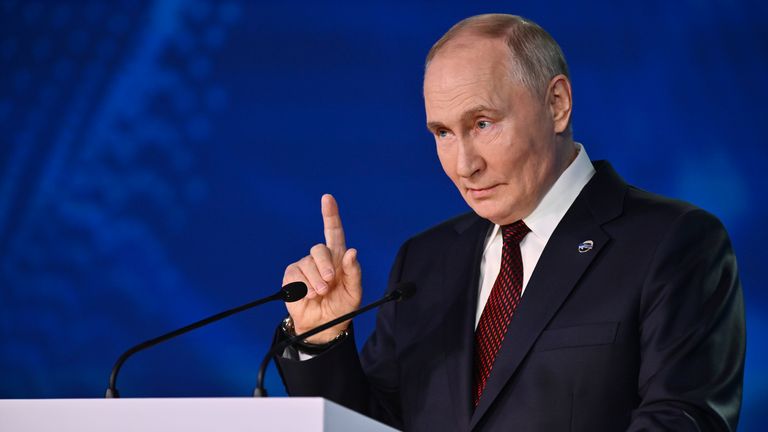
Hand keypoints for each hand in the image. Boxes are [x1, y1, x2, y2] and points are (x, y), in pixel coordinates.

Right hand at [283, 194, 361, 342]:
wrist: (324, 327)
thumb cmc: (341, 307)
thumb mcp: (354, 292)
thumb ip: (354, 272)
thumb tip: (352, 251)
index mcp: (338, 258)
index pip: (334, 232)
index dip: (330, 214)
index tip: (327, 198)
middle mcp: (321, 259)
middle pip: (320, 249)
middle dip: (326, 265)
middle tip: (329, 282)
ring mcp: (305, 266)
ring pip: (308, 263)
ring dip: (315, 280)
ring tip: (320, 293)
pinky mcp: (292, 276)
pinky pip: (296, 274)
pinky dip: (303, 287)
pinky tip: (308, 295)